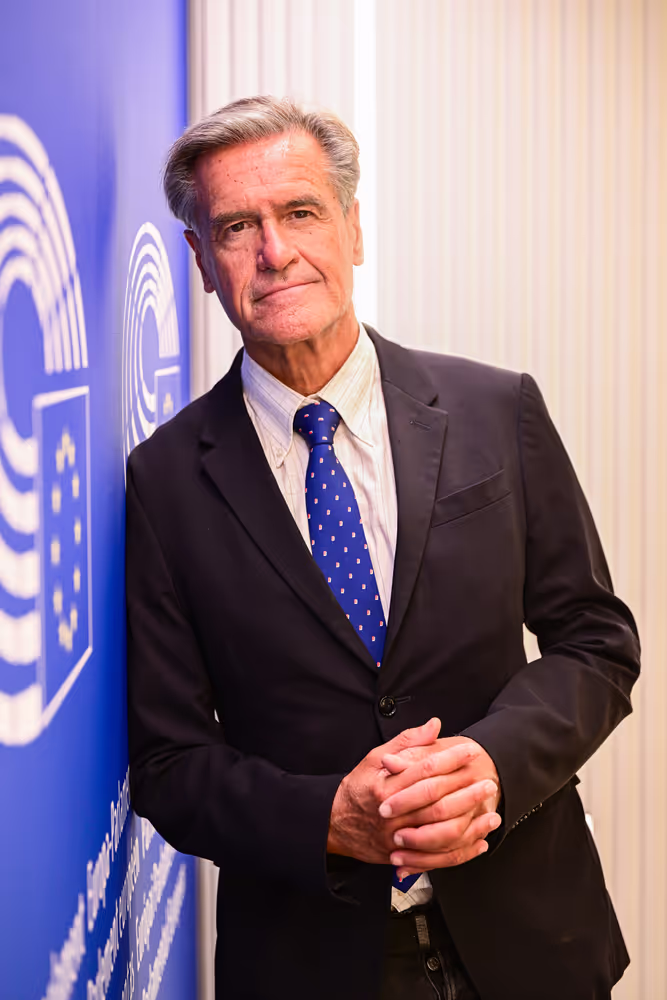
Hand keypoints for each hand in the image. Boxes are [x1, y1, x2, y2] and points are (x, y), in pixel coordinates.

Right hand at [327, 720, 496, 868]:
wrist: (335, 823)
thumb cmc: (358, 789)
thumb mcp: (375, 758)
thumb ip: (407, 742)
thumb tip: (434, 725)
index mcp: (386, 787)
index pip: (425, 770)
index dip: (450, 759)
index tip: (470, 751)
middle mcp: (393, 814)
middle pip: (436, 802)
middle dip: (466, 790)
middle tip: (487, 780)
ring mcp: (398, 838)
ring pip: (440, 833)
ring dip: (469, 823)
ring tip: (491, 811)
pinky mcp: (403, 856)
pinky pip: (437, 858)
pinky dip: (462, 852)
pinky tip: (480, 842)